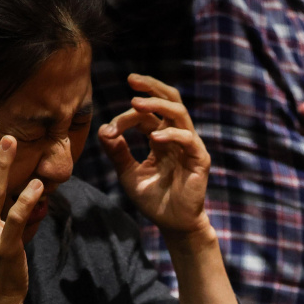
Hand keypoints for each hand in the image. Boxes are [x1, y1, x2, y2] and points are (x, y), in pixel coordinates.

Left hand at [98, 74, 211, 237]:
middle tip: (132, 79)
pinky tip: (153, 138)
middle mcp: (176, 138)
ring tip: (136, 102)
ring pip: (179, 113)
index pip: (146, 115)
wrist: (173, 224)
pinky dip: (170, 134)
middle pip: (170, 101)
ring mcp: (189, 146)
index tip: (110, 131)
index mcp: (161, 139)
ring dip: (157, 104)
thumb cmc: (153, 200)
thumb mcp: (128, 173)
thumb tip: (104, 130)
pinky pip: (187, 138)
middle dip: (152, 87)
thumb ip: (117, 152)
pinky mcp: (199, 159)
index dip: (126, 116)